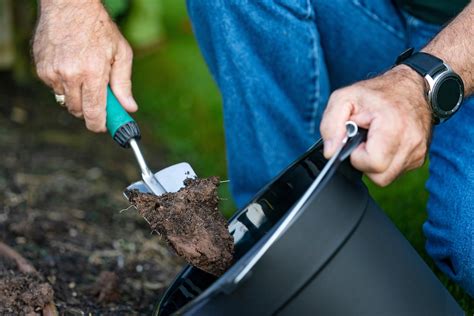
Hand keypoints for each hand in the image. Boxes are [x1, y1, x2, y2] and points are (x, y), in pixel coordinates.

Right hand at [33, 0, 136, 131]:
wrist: (69, 6)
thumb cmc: (99, 28)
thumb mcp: (121, 53)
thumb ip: (124, 84)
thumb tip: (130, 108)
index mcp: (93, 73)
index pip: (94, 112)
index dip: (99, 125)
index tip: (103, 127)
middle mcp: (70, 75)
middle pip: (78, 110)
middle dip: (89, 110)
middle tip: (98, 100)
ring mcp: (53, 72)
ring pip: (65, 100)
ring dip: (76, 96)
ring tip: (85, 76)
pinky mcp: (41, 69)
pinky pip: (54, 88)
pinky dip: (64, 84)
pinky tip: (71, 67)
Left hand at [320, 65, 432, 185]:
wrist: (410, 87)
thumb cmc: (376, 93)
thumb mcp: (343, 98)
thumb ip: (331, 125)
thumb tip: (331, 152)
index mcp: (393, 126)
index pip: (373, 163)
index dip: (358, 156)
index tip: (357, 140)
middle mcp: (411, 142)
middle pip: (381, 177)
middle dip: (366, 162)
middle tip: (364, 141)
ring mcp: (418, 151)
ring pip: (388, 177)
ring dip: (376, 163)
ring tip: (374, 140)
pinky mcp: (420, 157)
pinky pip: (396, 172)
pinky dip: (386, 162)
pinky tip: (384, 144)